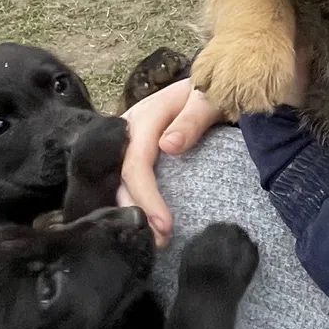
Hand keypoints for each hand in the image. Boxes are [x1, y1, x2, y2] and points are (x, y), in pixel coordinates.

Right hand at [117, 78, 223, 246]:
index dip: (147, 197)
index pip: (135, 164)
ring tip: (157, 241)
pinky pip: (125, 182)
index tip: (166, 225)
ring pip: (117, 185)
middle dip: (138, 214)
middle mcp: (127, 132)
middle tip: (162, 242)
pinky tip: (147, 226)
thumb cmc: (211, 91)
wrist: (207, 86)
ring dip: (134, 214)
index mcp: (143, 118)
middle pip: (120, 180)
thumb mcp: (208, 98)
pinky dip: (134, 205)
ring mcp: (127, 145)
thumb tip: (168, 146)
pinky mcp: (132, 155)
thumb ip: (193, 118)